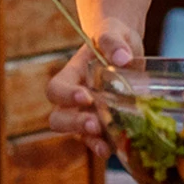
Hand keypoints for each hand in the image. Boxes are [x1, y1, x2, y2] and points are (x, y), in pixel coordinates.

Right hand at [49, 18, 143, 156]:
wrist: (126, 50)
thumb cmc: (114, 38)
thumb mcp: (114, 33)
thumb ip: (114, 42)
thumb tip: (123, 57)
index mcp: (71, 75)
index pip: (57, 89)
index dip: (67, 96)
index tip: (86, 96)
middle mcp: (73, 99)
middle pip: (58, 118)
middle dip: (74, 124)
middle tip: (94, 125)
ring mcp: (86, 115)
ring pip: (76, 135)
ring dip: (89, 141)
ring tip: (106, 146)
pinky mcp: (103, 126)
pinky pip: (98, 142)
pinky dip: (106, 148)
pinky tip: (117, 151)